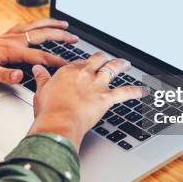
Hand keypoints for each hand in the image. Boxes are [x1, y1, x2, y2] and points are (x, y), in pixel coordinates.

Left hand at [0, 18, 78, 82]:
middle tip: (75, 38)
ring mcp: (9, 35)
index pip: (40, 56)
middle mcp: (13, 40)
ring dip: (51, 24)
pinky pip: (25, 25)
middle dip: (61, 35)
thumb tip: (20, 76)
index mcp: (12, 50)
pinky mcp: (4, 34)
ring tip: (65, 24)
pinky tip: (39, 24)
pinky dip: (36, 22)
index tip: (69, 65)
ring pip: (36, 26)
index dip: (57, 61)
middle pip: (43, 35)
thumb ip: (3, 75)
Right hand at [28, 52, 147, 149]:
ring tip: (126, 64)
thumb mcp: (41, 90)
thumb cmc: (48, 110)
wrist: (58, 122)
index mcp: (68, 71)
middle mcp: (84, 74)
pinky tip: (145, 90)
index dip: (83, 64)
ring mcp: (97, 85)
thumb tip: (37, 68)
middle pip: (98, 60)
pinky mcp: (106, 98)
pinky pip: (126, 92)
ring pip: (113, 69)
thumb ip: (41, 77)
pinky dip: (136, 91)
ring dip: (121, 65)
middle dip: (104, 58)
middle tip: (107, 59)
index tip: (85, 65)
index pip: (79, 62)